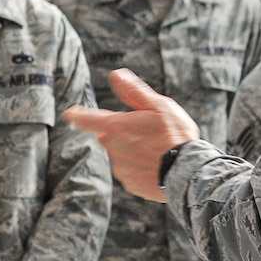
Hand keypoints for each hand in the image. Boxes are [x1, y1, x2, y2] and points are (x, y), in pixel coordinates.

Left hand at [64, 69, 202, 201]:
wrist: (189, 172)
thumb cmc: (175, 135)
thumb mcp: (159, 106)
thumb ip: (134, 91)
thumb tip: (116, 75)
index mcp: (116, 127)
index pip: (88, 120)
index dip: (78, 116)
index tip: (70, 114)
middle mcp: (113, 148)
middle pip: (110, 137)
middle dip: (123, 134)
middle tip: (149, 133)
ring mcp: (121, 169)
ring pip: (121, 155)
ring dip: (133, 151)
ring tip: (158, 150)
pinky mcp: (130, 185)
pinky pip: (131, 172)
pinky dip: (140, 168)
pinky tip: (157, 165)